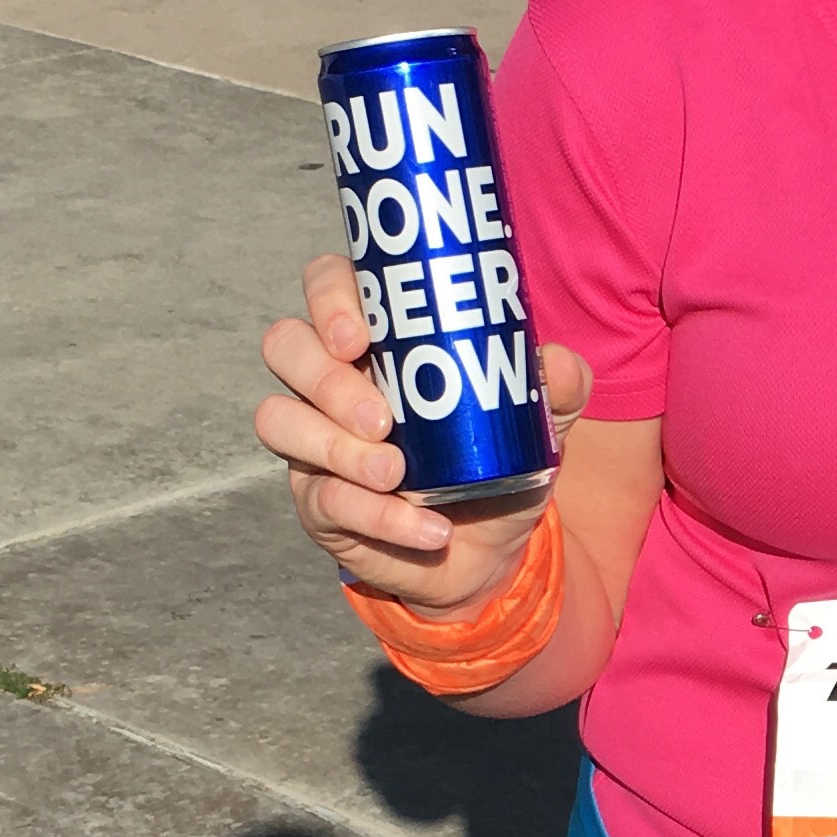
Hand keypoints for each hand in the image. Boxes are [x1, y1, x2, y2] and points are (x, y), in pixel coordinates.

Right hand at [256, 250, 589, 608]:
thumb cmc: (500, 463)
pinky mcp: (318, 502)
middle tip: (382, 418)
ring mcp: (315, 439)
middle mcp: (332, 379)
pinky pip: (325, 500)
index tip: (361, 335)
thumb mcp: (538, 426)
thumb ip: (556, 389)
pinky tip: (427, 528)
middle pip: (285, 345)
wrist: (491, 552)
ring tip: (396, 472)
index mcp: (379, 337)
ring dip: (335, 446)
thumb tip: (557, 361)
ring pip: (279, 419)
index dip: (330, 297)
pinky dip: (379, 516)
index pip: (328, 284)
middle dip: (327, 378)